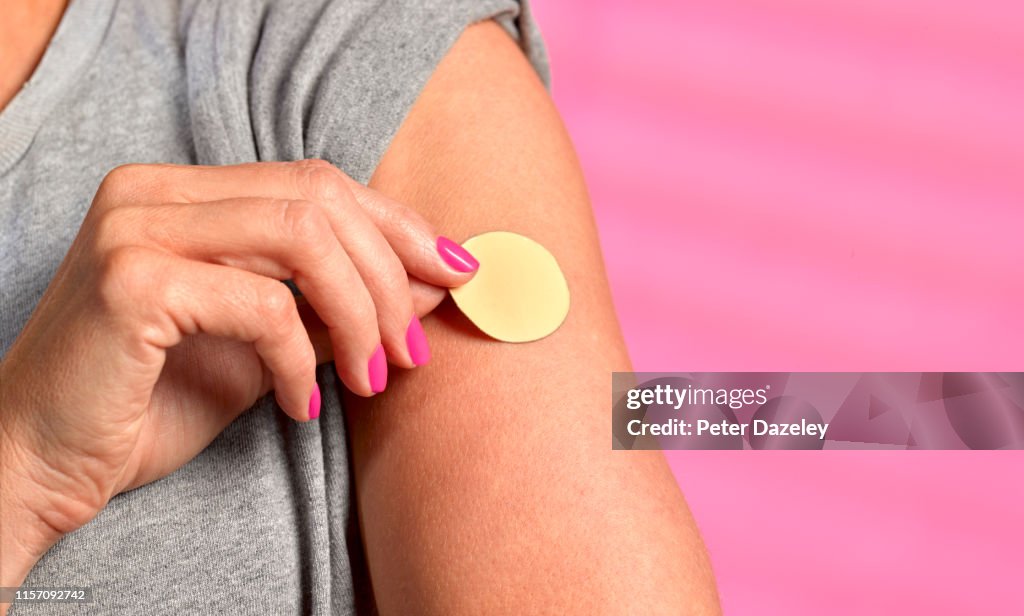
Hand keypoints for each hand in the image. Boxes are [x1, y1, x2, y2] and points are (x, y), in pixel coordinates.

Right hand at [0, 160, 477, 587]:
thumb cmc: (152, 402)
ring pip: (303, 239)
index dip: (397, 225)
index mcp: (184, 191)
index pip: (317, 182)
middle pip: (320, 198)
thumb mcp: (268, 345)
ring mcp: (137, 226)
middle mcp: (154, 190)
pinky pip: (263, 306)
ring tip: (372, 378)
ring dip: (359, 314)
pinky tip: (301, 407)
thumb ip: (337, 305)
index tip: (455, 274)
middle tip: (414, 349)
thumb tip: (432, 281)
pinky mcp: (131, 280)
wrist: (42, 463)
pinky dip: (301, 360)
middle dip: (390, 275)